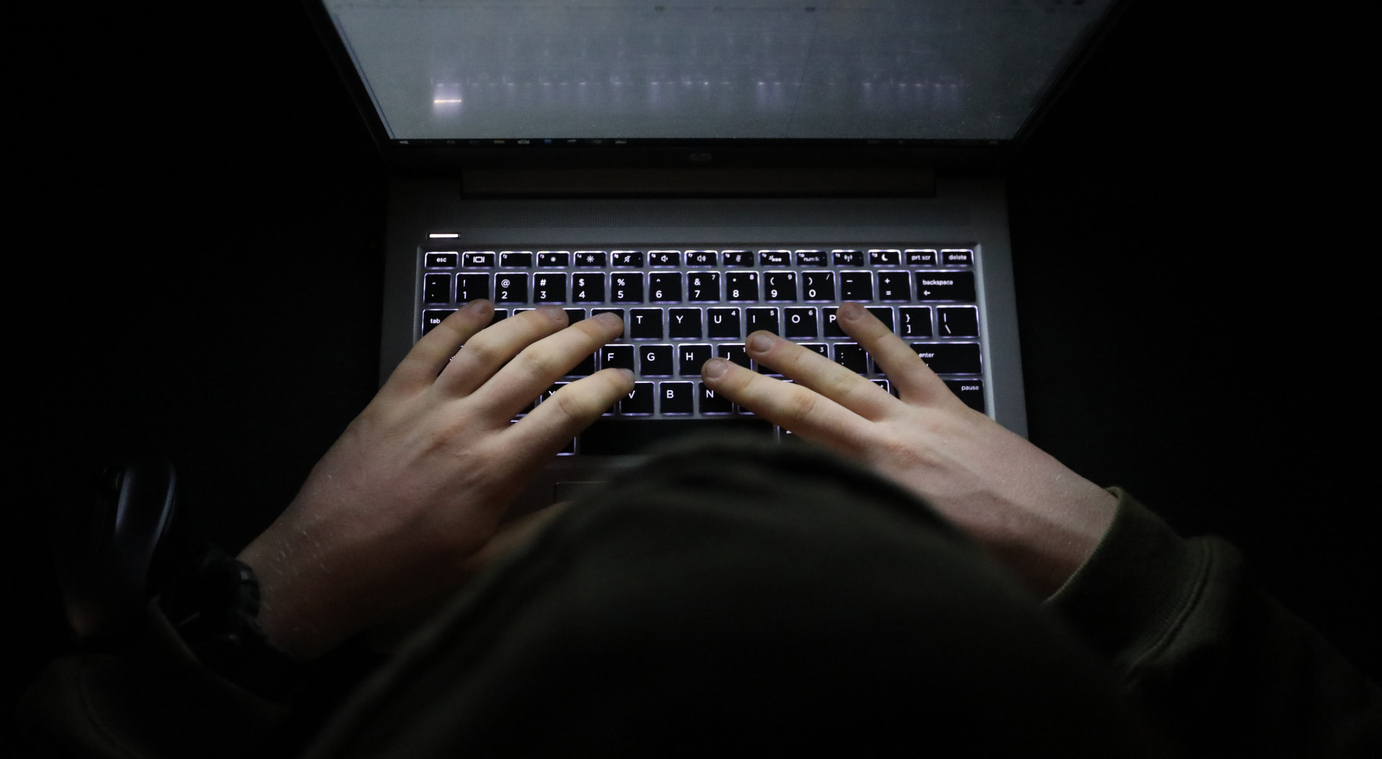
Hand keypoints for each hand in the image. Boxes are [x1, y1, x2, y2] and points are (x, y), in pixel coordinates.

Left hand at [238, 301, 631, 658]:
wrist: (325, 564)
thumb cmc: (405, 572)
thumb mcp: (486, 562)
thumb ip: (541, 527)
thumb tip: (589, 504)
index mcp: (496, 471)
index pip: (568, 413)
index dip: (605, 387)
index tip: (626, 376)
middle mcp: (466, 427)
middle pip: (536, 365)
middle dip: (581, 339)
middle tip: (609, 324)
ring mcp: (426, 407)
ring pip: (487, 346)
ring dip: (528, 322)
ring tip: (558, 312)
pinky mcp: (390, 399)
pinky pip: (429, 347)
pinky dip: (457, 321)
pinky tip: (481, 308)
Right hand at [701, 302, 1116, 596]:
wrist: (1067, 545)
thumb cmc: (997, 567)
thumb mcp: (913, 555)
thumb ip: (863, 525)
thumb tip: (819, 513)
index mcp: (877, 488)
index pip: (796, 447)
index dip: (750, 424)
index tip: (715, 410)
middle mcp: (889, 448)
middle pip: (806, 406)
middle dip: (755, 385)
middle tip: (716, 365)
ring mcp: (921, 422)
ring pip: (847, 378)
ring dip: (801, 356)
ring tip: (761, 337)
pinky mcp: (952, 410)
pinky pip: (905, 363)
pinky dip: (876, 335)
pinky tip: (850, 313)